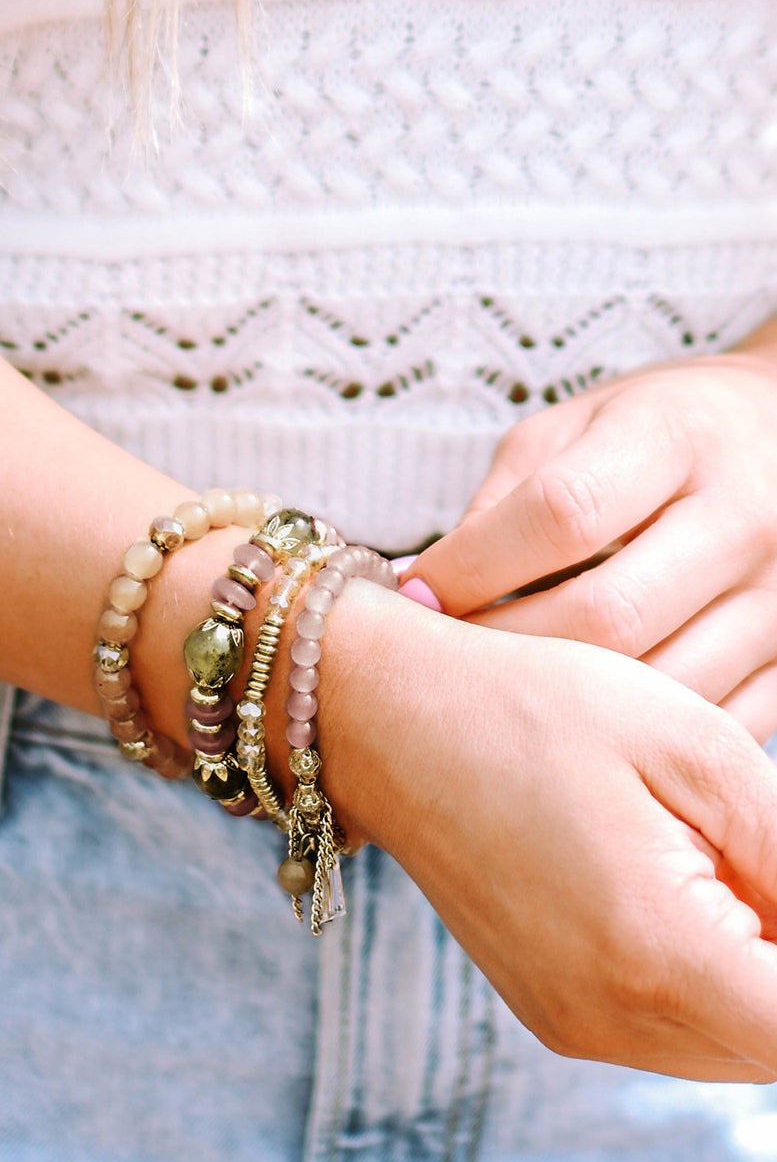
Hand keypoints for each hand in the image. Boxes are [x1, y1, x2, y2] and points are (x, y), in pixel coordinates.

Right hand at [321, 587, 776, 1081]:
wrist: (391, 722)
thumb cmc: (538, 710)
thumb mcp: (697, 751)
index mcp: (655, 954)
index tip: (775, 877)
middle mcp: (609, 1019)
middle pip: (776, 1047)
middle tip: (747, 851)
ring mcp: (573, 1026)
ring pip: (734, 1050)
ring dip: (762, 978)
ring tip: (720, 862)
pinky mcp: (553, 1015)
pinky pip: (675, 1033)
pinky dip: (714, 981)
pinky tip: (689, 891)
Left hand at [403, 351, 776, 740]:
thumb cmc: (657, 432)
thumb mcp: (573, 428)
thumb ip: (502, 501)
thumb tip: (427, 591)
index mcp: (676, 438)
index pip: (562, 514)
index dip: (473, 566)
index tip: (417, 594)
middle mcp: (745, 515)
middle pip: (608, 617)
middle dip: (508, 649)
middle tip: (449, 659)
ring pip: (657, 689)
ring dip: (564, 705)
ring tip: (507, 693)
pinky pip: (706, 724)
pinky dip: (633, 733)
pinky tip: (584, 716)